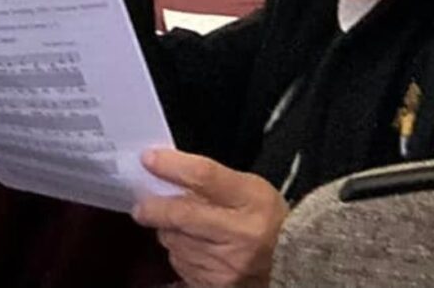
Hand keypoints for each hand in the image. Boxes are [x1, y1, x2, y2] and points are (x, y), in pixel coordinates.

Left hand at [134, 149, 288, 287]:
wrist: (290, 263)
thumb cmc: (268, 219)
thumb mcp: (251, 189)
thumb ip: (213, 182)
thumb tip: (168, 175)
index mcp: (251, 201)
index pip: (204, 177)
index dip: (173, 167)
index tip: (149, 159)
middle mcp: (239, 234)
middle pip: (183, 215)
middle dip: (156, 208)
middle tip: (142, 205)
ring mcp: (225, 264)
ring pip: (176, 242)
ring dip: (169, 231)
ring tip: (181, 226)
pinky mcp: (213, 284)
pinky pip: (181, 263)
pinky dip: (180, 252)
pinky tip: (194, 247)